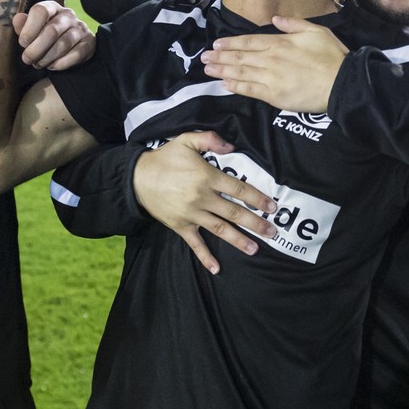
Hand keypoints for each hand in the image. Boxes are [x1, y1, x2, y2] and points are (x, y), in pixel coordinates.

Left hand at [12, 2, 93, 70]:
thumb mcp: (33, 28)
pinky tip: (52, 66)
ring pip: (63, 45)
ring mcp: (81, 29)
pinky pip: (75, 55)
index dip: (29, 28)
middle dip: (36, 48)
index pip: (41, 11)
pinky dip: (60, 63)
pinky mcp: (89, 43)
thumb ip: (23, 25)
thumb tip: (18, 19)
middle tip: (27, 59)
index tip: (22, 43)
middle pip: (52, 30)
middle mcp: (68, 15)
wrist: (73, 44)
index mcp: (52, 7)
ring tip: (37, 64)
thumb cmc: (46, 35)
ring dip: (47, 58)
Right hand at [132, 131, 278, 274]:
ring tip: (255, 249)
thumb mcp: (186, 140)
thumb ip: (209, 139)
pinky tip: (216, 268)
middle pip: (234, 212)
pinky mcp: (180, 226)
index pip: (238, 189)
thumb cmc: (165, 158)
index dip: (257, 198)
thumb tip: (231, 146)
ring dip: (238, 240)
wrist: (136, 178)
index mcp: (207, 177)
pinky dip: (205, 256)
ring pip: (220, 229)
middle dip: (255, 223)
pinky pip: (195, 243)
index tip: (271, 207)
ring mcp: (192, 214)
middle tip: (272, 232)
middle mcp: (202, 198)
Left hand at [201, 16, 346, 111]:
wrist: (341, 83)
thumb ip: (293, 24)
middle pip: (240, 57)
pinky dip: (236, 86)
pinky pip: (250, 90)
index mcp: (279, 42)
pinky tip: (224, 83)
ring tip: (207, 69)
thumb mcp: (315, 31)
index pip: (249, 41)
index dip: (230, 43)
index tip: (216, 44)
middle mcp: (271, 59)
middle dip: (220, 57)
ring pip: (241, 72)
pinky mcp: (274, 96)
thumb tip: (275, 18)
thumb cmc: (331, 56)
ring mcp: (271, 78)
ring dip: (222, 70)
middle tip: (203, 58)